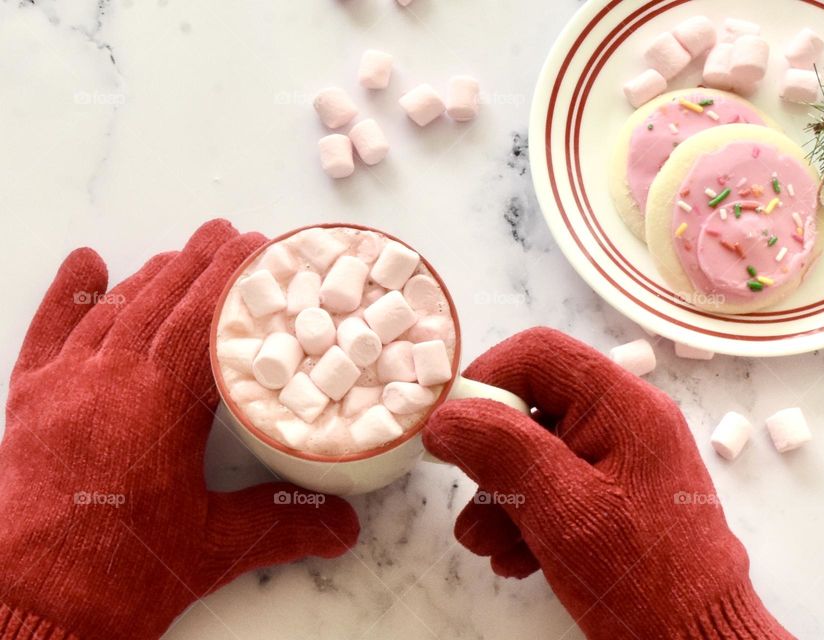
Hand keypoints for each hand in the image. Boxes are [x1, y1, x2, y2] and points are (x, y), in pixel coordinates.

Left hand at [0, 220, 358, 639]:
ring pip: (115, 309)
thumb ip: (286, 522)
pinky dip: (68, 297)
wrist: (32, 606)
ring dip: (152, 274)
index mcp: (161, 405)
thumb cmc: (122, 573)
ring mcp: (65, 386)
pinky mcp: (30, 402)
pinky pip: (49, 333)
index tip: (260, 248)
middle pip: (163, 301)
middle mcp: (110, 380)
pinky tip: (86, 264)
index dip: (237, 282)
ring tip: (183, 252)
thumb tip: (347, 523)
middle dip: (200, 262)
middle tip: (230, 233)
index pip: (208, 321)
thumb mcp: (216, 546)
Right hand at [423, 328, 793, 639]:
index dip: (487, 379)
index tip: (451, 428)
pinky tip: (515, 559)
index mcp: (623, 405)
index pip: (541, 354)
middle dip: (490, 454)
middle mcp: (626, 423)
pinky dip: (529, 518)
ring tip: (484, 545)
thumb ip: (500, 450)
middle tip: (466, 496)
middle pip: (535, 406)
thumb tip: (444, 415)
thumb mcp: (559, 507)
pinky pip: (560, 489)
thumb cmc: (636, 573)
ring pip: (541, 453)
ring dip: (502, 496)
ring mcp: (624, 464)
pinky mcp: (620, 501)